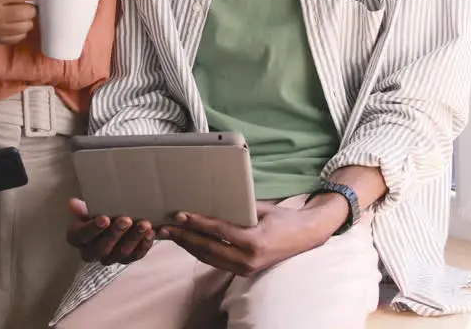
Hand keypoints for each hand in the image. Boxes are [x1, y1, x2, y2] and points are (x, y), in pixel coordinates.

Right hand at [65, 198, 155, 265]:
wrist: (110, 219)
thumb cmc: (96, 211)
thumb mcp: (87, 207)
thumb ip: (81, 208)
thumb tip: (73, 203)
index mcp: (77, 238)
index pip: (83, 235)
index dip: (93, 229)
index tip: (104, 218)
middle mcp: (91, 253)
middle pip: (102, 247)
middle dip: (115, 233)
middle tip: (126, 220)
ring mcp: (110, 258)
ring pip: (121, 253)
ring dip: (133, 239)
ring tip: (144, 225)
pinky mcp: (126, 259)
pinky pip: (135, 255)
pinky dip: (144, 244)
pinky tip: (151, 233)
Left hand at [158, 197, 347, 277]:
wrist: (305, 237)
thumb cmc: (283, 218)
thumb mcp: (261, 208)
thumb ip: (238, 209)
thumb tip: (210, 199)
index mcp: (254, 242)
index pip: (219, 232)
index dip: (197, 224)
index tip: (180, 215)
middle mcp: (248, 259)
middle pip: (208, 249)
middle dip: (184, 237)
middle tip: (165, 227)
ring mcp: (245, 269)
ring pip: (208, 258)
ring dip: (187, 246)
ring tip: (170, 234)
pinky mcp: (243, 271)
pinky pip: (215, 262)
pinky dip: (199, 251)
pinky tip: (187, 242)